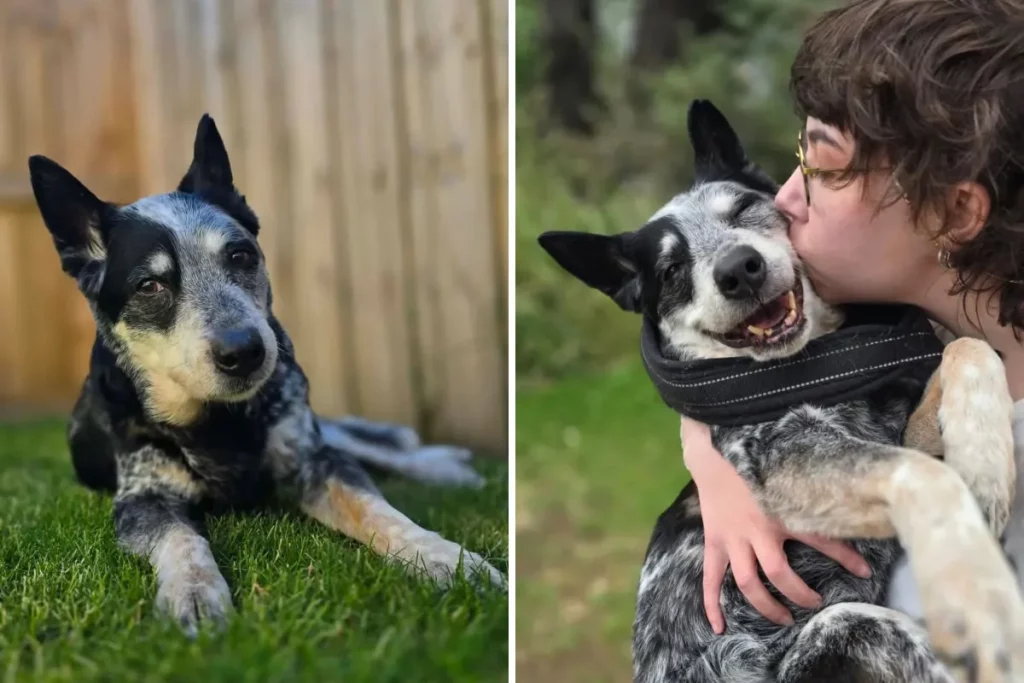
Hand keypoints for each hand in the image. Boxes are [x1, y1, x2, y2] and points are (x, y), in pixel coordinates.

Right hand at [682, 418, 871, 632]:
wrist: (715, 453)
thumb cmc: (756, 461)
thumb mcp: (791, 473)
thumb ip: (815, 485)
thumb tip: (852, 487)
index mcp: (782, 513)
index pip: (821, 540)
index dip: (847, 558)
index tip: (864, 574)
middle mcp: (757, 530)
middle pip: (779, 575)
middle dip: (798, 595)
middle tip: (813, 604)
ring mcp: (733, 539)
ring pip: (747, 582)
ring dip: (765, 606)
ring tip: (782, 618)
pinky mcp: (715, 541)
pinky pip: (709, 578)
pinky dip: (712, 603)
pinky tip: (718, 626)